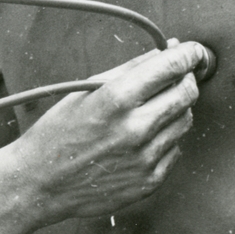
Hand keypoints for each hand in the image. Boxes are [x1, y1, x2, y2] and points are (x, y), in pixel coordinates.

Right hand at [9, 40, 204, 224]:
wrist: (41, 182)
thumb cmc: (59, 131)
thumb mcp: (87, 90)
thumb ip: (130, 69)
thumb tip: (166, 51)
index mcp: (117, 98)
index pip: (171, 66)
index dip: (188, 54)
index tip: (192, 50)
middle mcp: (136, 128)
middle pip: (187, 93)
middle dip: (186, 78)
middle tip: (177, 75)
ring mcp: (146, 157)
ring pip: (185, 120)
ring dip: (176, 108)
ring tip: (152, 107)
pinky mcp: (150, 181)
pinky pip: (175, 149)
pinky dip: (166, 137)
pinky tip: (144, 136)